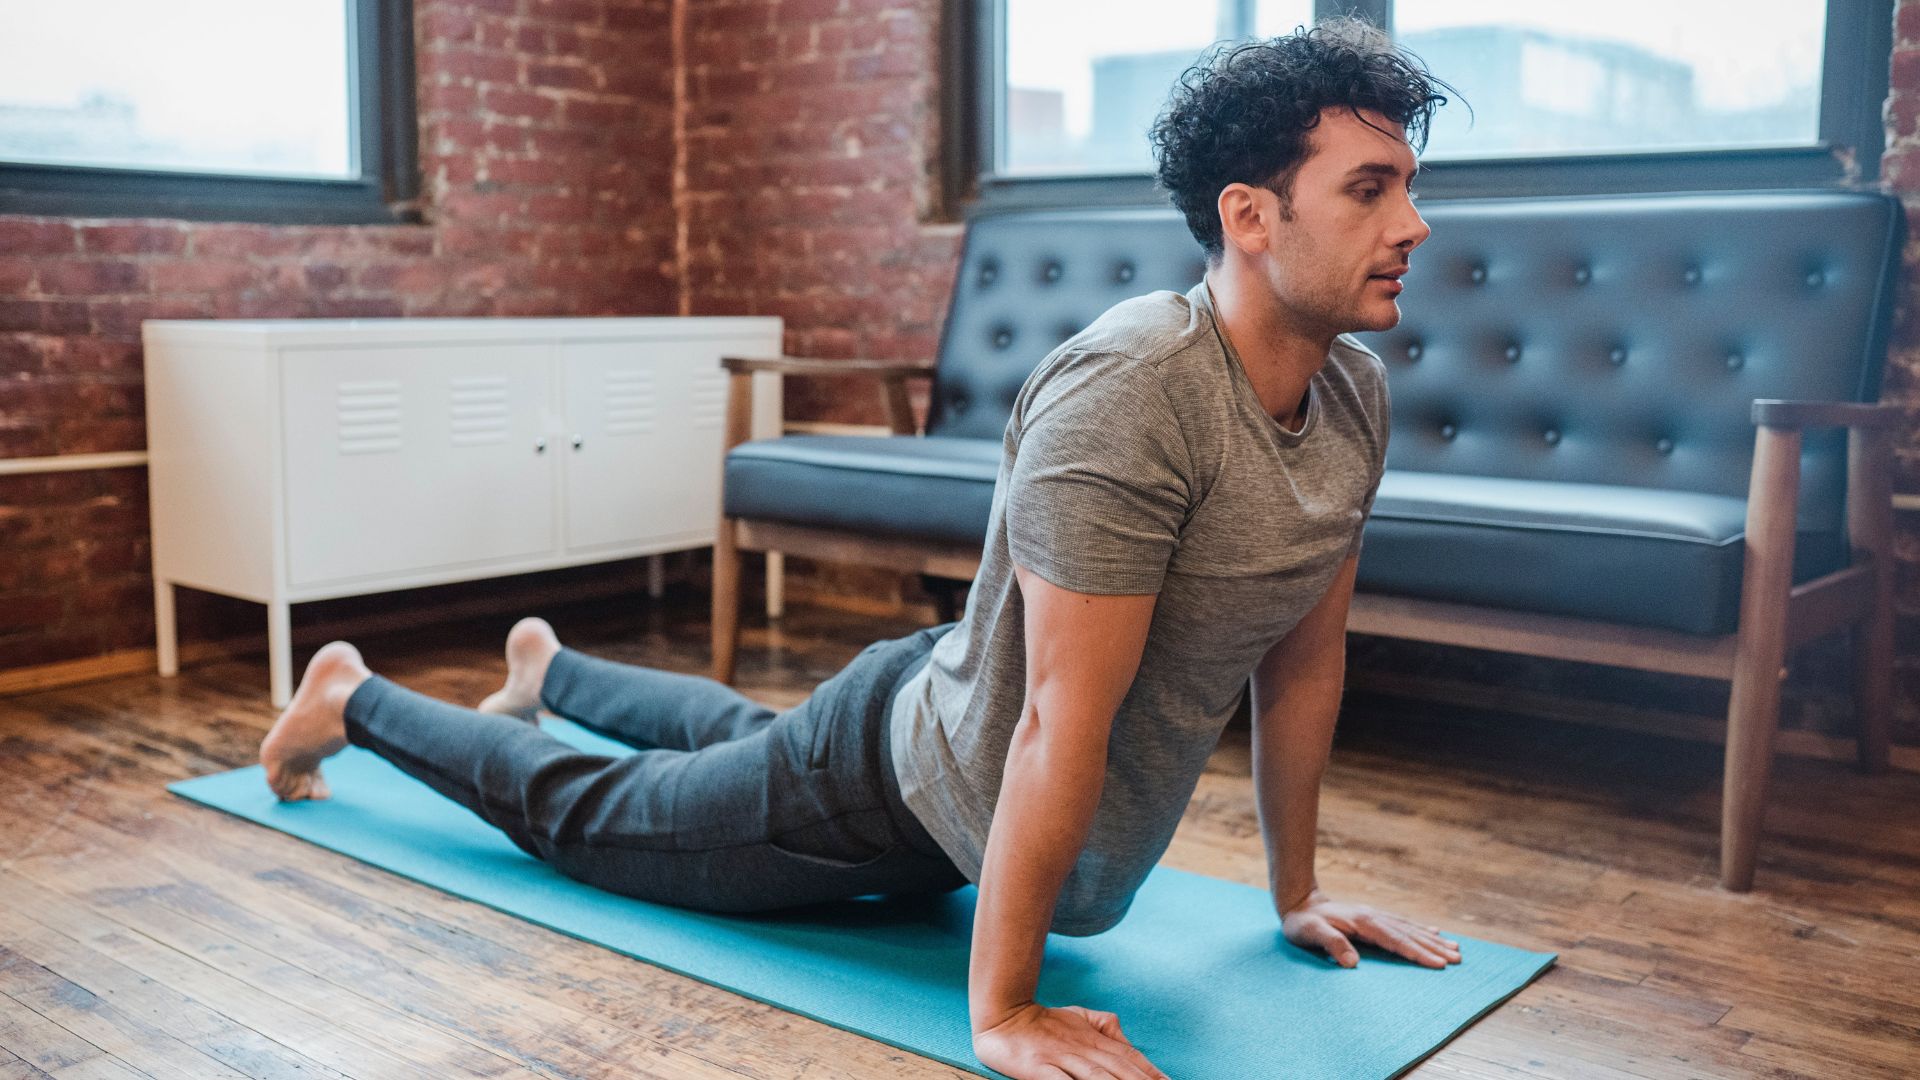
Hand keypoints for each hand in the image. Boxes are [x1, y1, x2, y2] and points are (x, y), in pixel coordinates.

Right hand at [973, 1002, 1169, 1079]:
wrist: (1003, 1015)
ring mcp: (1062, 1059)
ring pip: (1097, 1078)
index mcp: (1096, 1039)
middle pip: (1121, 1071)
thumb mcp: (1080, 1016)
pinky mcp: (1039, 1069)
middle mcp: (1084, 1049)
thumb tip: (1128, 1038)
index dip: (1154, 1074)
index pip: (1133, 1059)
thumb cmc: (1045, 1022)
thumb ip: (1106, 1026)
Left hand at [1281, 888, 1461, 968]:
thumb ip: (1331, 944)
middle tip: (1458, 959)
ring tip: (1455, 948)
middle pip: (1409, 934)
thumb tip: (1352, 963)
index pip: (1396, 941)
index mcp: (1363, 922)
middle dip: (1434, 948)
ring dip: (1432, 940)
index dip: (1417, 954)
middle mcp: (1373, 917)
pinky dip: (1420, 930)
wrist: (1299, 903)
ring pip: (1409, 929)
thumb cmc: (1302, 923)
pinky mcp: (1373, 918)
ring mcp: (1375, 916)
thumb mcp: (1310, 933)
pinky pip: (1402, 925)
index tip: (1438, 965)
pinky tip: (1433, 933)